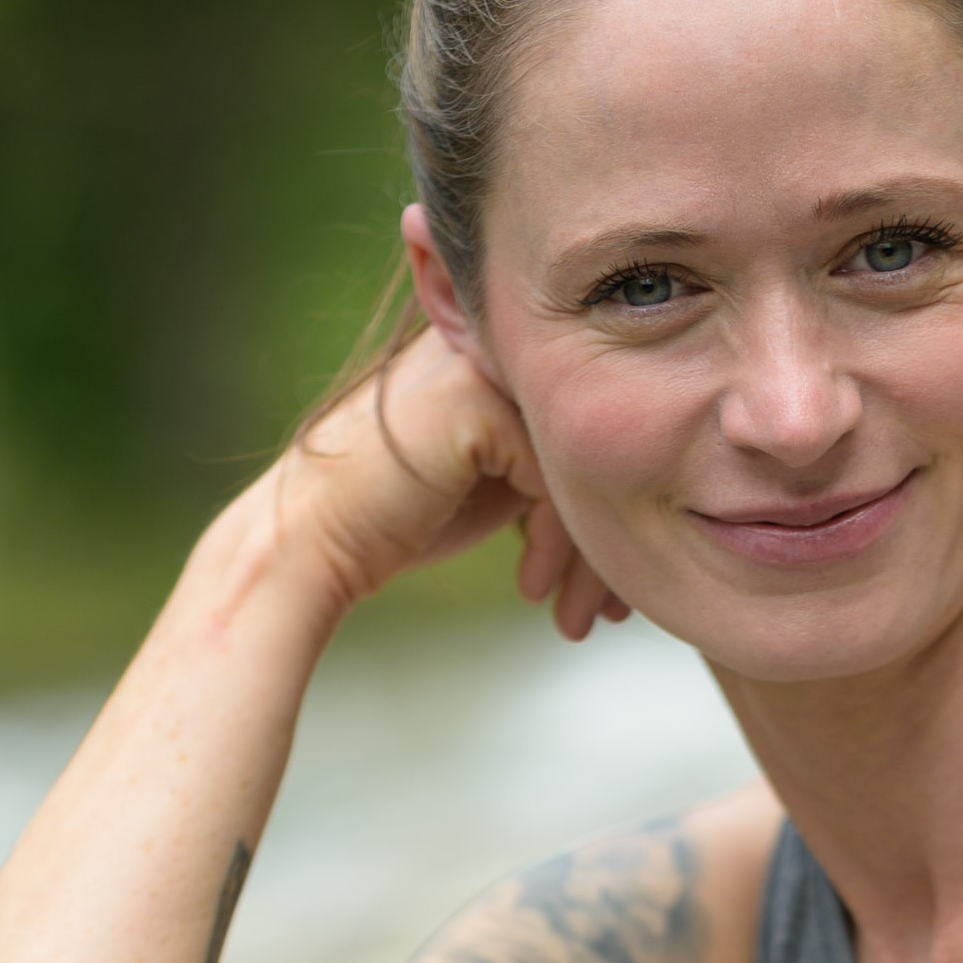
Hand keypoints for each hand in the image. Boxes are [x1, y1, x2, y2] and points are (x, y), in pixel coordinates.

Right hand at [268, 327, 628, 637]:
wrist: (313, 541)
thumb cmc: (400, 519)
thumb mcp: (494, 479)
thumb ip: (552, 457)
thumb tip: (649, 492)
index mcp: (502, 353)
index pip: (590, 422)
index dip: (609, 505)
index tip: (609, 583)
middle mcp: (493, 344)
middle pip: (597, 438)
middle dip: (611, 536)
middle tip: (612, 611)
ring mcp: (481, 365)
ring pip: (583, 463)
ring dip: (589, 555)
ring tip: (582, 618)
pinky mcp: (475, 401)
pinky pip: (554, 478)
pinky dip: (553, 543)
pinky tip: (530, 586)